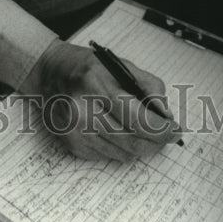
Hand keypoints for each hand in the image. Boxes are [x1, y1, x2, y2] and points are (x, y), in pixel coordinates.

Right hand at [22, 39, 181, 160]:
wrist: (47, 71)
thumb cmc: (87, 66)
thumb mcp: (120, 65)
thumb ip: (148, 87)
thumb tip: (166, 116)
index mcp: (96, 84)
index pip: (138, 119)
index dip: (161, 129)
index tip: (174, 130)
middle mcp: (82, 110)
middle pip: (132, 141)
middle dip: (155, 142)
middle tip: (165, 136)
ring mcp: (74, 130)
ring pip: (122, 154)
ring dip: (138, 146)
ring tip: (141, 131)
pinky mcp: (70, 143)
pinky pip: (107, 156)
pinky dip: (119, 147)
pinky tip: (116, 130)